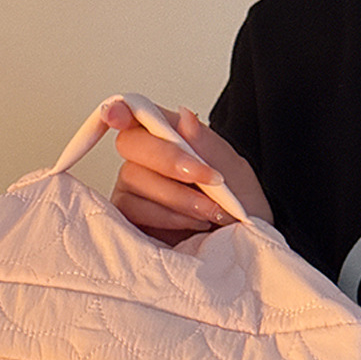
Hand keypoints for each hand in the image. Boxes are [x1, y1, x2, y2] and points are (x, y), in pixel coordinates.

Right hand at [101, 100, 272, 244]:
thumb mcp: (234, 173)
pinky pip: (133, 210)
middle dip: (169, 159)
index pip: (136, 113)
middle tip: (206, 177)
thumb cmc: (238, 210)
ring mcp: (134, 192)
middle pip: (130, 143)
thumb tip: (184, 117)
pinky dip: (166, 216)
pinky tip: (191, 225)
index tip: (119, 116)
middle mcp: (145, 162)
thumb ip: (208, 145)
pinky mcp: (130, 222)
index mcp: (169, 138)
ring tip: (210, 211)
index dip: (120, 110)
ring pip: (133, 178)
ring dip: (177, 195)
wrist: (241, 249)